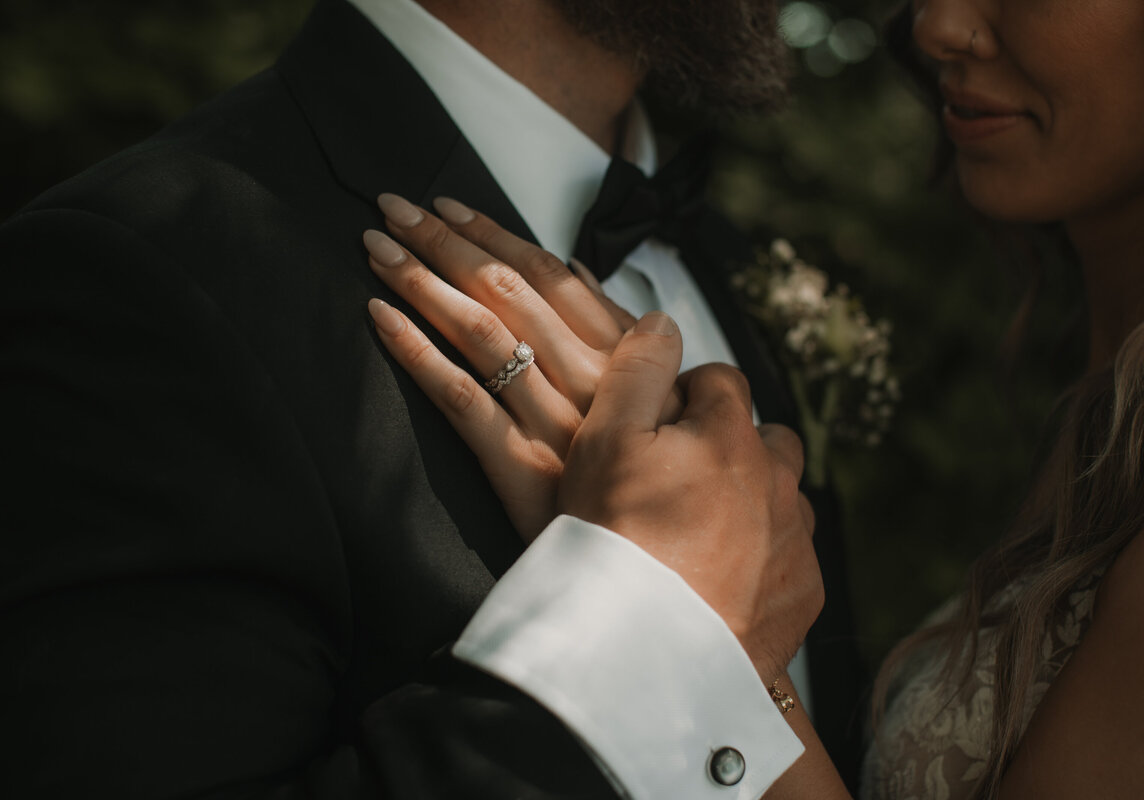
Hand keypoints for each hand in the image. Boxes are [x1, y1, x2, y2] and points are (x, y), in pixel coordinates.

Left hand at [364, 195, 665, 539]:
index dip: (493, 234)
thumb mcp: (653, 398)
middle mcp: (591, 382)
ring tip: (378, 249)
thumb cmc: (647, 476)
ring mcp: (555, 424)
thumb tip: (579, 267)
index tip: (446, 206)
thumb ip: (618, 333)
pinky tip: (381, 319)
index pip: (549, 276)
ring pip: (483, 334)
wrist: (652, 563)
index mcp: (622, 359)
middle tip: (392, 208)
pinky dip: (418, 353)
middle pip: (507, 293)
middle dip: (444, 243)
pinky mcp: (522, 470)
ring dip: (424, 283)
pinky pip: (462, 401)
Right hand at [561, 312, 823, 680]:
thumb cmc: (617, 542)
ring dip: (753, 502)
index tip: (656, 426)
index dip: (685, 396)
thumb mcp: (604, 439)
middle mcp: (777, 479)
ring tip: (700, 535)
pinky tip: (720, 581)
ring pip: (784, 497)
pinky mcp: (803, 593)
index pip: (719, 380)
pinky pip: (790, 558)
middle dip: (732, 445)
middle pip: (766, 436)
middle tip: (679, 481)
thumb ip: (637, 369)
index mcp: (730, 434)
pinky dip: (763, 560)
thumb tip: (664, 322)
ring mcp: (796, 538)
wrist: (645, 654)